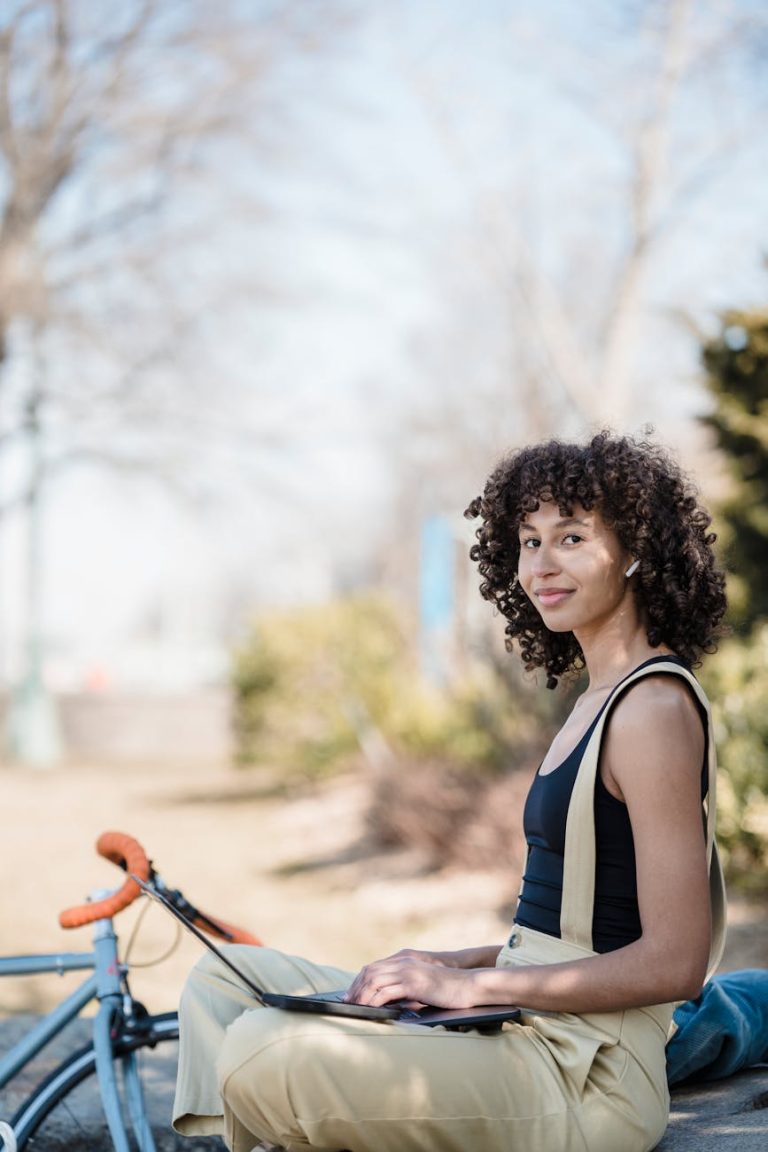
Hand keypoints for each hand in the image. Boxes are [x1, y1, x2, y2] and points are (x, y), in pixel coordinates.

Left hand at [344, 949, 477, 1009]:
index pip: (372, 968)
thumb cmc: (446, 989)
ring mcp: (408, 971)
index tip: (349, 995)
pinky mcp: (413, 984)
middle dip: (356, 989)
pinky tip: (371, 1010)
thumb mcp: (421, 986)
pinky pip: (387, 992)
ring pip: (374, 981)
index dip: (358, 981)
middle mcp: (403, 962)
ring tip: (355, 1009)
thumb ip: (404, 989)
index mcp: (404, 960)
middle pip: (369, 972)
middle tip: (347, 1004)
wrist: (467, 985)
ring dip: (362, 996)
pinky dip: (375, 1001)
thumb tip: (386, 1003)